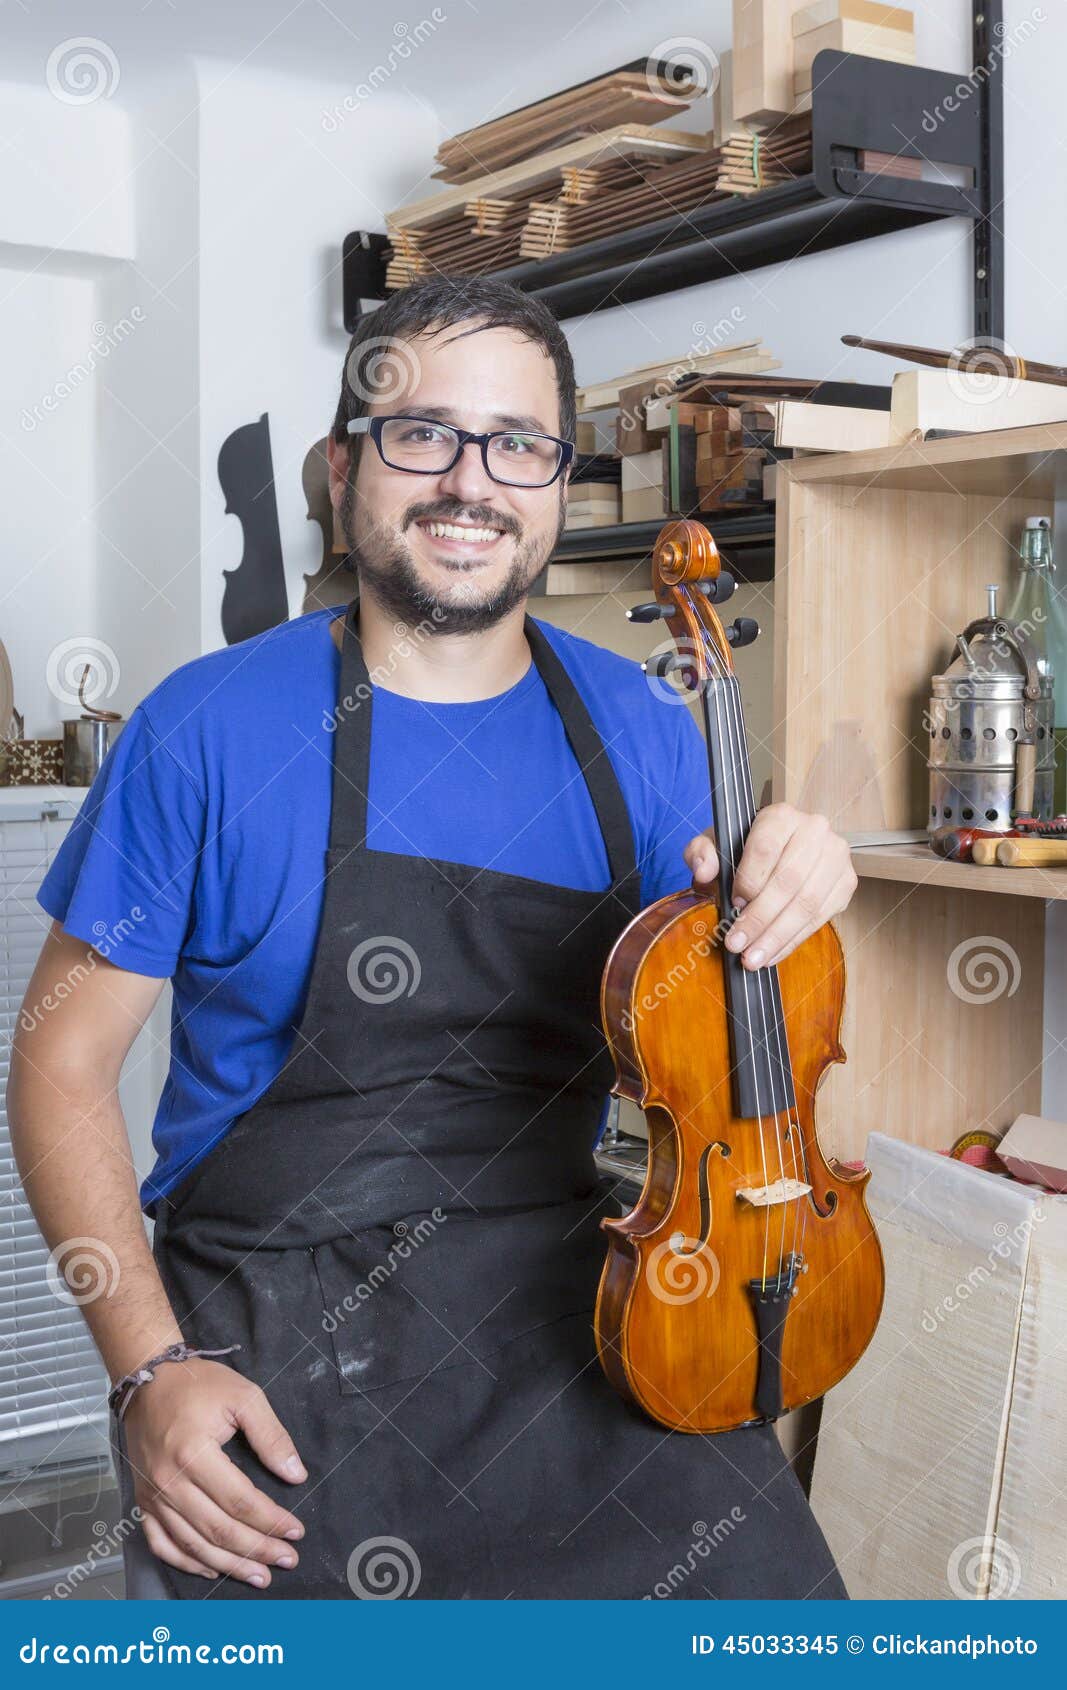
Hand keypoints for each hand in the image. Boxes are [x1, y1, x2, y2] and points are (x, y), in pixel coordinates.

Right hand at [122, 1358, 306, 1586]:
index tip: (296, 1531)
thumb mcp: (244, 1397)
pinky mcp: (142, 1501)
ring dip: (228, 1565)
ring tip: (259, 1574)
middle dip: (257, 1549)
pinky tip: (212, 1570)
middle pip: (218, 1530)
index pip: (240, 1501)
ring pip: (193, 1544)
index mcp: (194, 1453)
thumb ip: (271, 1436)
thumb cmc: (197, 1385)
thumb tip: (295, 1474)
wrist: (147, 1380)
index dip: (271, 1521)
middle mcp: (169, 1482)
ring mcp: (153, 1495)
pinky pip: (162, 1544)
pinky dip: (187, 1562)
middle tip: (287, 1559)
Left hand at [683, 803, 856, 969]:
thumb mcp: (716, 844)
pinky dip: (793, 941)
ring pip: (807, 903)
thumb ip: (701, 852)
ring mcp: (836, 857)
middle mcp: (815, 830)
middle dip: (760, 919)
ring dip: (777, 936)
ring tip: (753, 958)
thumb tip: (704, 871)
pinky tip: (772, 954)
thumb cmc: (746, 850)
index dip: (748, 880)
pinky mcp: (846, 883)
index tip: (733, 904)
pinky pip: (821, 918)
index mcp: (781, 816)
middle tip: (737, 944)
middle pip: (788, 881)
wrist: (781, 852)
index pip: (765, 849)